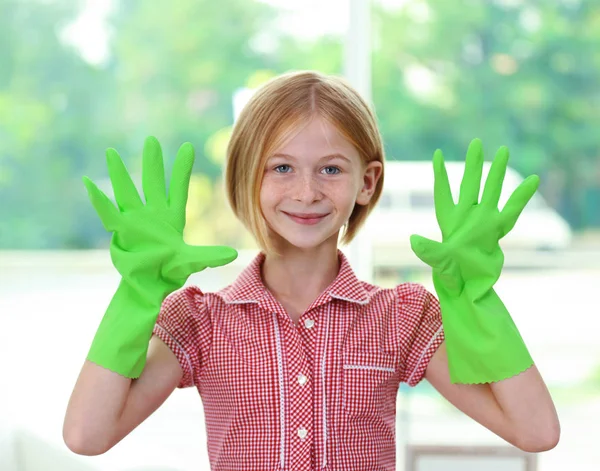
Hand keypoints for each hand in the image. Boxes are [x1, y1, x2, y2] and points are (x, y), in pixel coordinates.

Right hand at [82, 136, 236, 286]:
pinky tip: (89, 183)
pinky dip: (99, 199)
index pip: (178, 189)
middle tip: (152, 140)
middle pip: (152, 184)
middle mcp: (153, 215)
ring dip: (119, 173)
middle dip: (152, 163)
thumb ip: (208, 257)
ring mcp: (136, 221)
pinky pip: (109, 213)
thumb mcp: (191, 262)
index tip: (187, 147)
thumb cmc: (170, 272)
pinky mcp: (121, 231)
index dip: (181, 169)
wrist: (148, 286)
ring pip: (127, 192)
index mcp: (173, 218)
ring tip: (111, 152)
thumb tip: (233, 255)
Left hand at [410, 138, 538, 296]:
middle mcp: (466, 216)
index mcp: (448, 220)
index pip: (443, 191)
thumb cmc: (451, 274)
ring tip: (503, 151)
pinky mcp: (498, 229)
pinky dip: (521, 196)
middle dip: (473, 164)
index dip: (440, 174)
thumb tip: (414, 240)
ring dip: (497, 172)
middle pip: (470, 184)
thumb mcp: (438, 260)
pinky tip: (532, 180)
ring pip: (491, 190)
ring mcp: (483, 220)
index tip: (437, 154)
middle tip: (476, 142)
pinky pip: (512, 209)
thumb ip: (429, 250)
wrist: (469, 286)